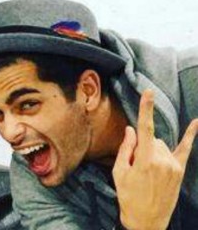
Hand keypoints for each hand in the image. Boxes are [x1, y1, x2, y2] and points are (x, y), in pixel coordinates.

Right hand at [113, 90, 197, 229]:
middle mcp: (163, 160)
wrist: (146, 221)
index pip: (145, 128)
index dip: (146, 109)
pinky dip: (190, 135)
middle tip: (135, 167)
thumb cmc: (128, 196)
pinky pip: (185, 149)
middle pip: (151, 140)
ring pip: (162, 146)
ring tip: (146, 173)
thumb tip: (131, 129)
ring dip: (153, 151)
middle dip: (142, 146)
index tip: (148, 93)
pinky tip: (196, 122)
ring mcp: (174, 166)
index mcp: (144, 160)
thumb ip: (125, 149)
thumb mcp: (119, 173)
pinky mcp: (180, 171)